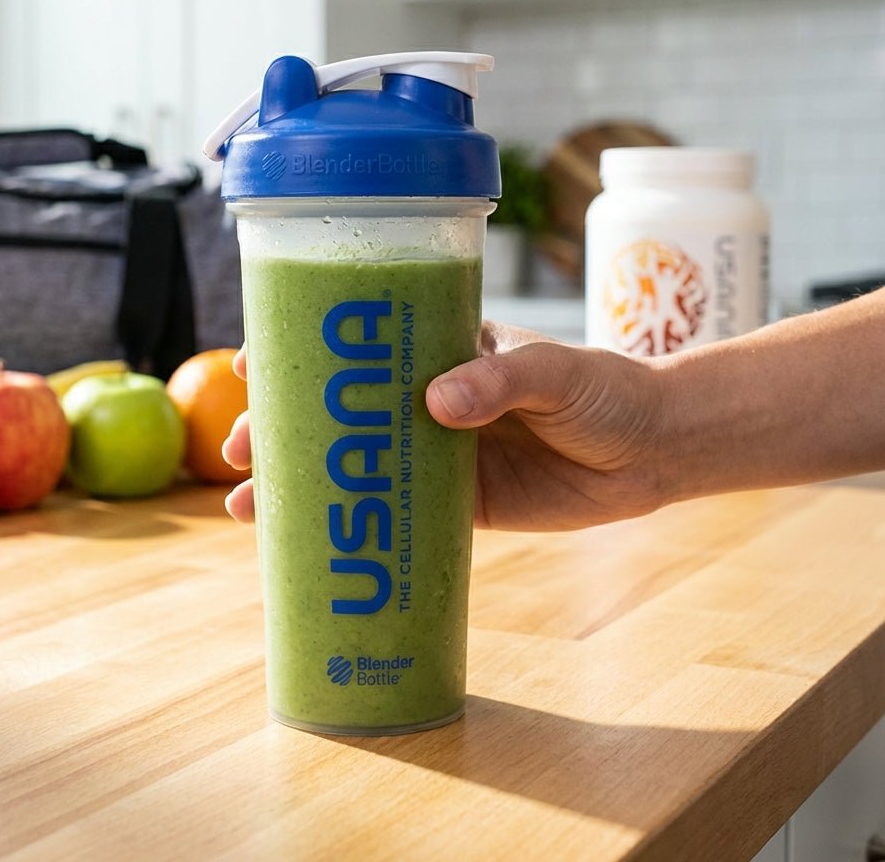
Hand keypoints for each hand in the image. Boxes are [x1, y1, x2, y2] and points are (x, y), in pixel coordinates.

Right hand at [222, 324, 668, 530]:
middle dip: (278, 428)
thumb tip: (436, 402)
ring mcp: (436, 453)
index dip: (297, 353)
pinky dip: (352, 525)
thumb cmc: (603, 389)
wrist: (650, 450)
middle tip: (238, 450)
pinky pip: (393, 513)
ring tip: (246, 507)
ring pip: (352, 465)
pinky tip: (308, 542)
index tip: (249, 363)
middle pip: (335, 411)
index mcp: (439, 351)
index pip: (355, 346)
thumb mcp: (554, 370)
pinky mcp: (457, 504)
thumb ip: (499, 378)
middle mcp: (425, 400)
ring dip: (299, 483)